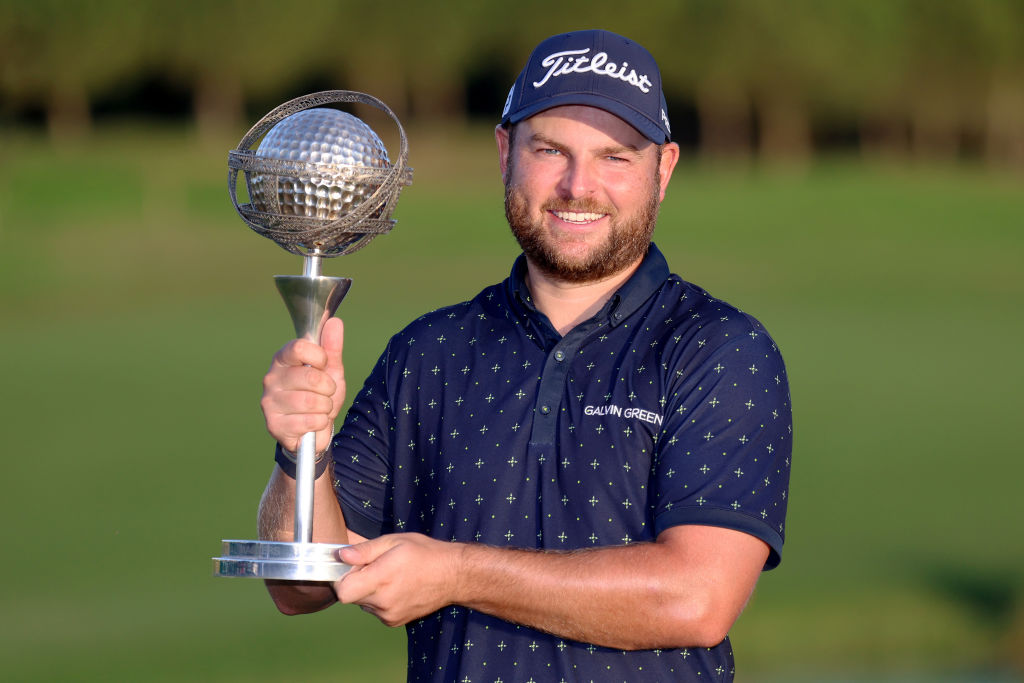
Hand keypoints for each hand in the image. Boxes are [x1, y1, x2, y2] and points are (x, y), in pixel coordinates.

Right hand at [260, 317, 345, 452]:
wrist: (315, 429)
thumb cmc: (320, 394)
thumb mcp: (330, 370)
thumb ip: (332, 347)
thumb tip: (334, 321)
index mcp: (283, 359)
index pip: (300, 348)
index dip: (320, 357)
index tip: (323, 365)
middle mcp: (271, 378)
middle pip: (310, 377)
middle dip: (328, 388)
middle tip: (325, 393)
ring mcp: (269, 402)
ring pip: (311, 401)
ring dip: (325, 407)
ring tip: (320, 408)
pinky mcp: (273, 424)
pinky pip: (309, 421)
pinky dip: (320, 422)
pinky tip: (313, 422)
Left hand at [333, 533, 461, 626]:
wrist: (453, 575)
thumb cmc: (425, 553)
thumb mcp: (394, 541)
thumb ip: (365, 550)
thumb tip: (341, 555)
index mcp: (381, 579)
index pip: (342, 591)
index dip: (341, 578)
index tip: (351, 566)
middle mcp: (383, 601)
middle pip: (351, 596)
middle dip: (356, 581)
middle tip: (375, 566)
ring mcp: (388, 614)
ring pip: (363, 603)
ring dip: (368, 591)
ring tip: (389, 576)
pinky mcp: (394, 621)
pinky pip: (375, 610)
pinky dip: (379, 599)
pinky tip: (396, 587)